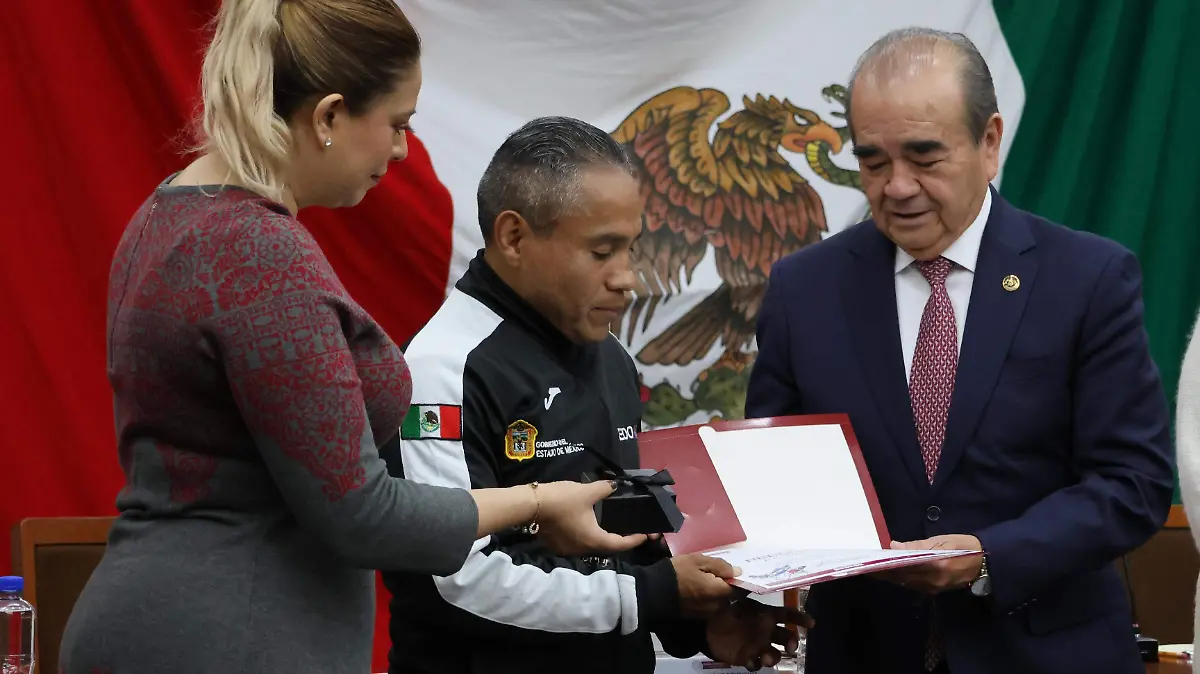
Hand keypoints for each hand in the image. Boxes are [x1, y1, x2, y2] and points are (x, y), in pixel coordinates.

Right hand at [533, 480, 647, 555]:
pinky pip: (579, 543)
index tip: (647, 534)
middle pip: (607, 548)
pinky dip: (589, 537)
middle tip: (632, 531)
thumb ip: (604, 489)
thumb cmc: (562, 500)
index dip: (635, 540)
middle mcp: (583, 549)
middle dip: (621, 540)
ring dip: (604, 539)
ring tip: (613, 528)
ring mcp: (569, 549)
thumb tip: (615, 485)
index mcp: (594, 540)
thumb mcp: (587, 491)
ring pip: (592, 546)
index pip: (620, 544)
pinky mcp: (559, 545)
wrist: (531, 505)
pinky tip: (590, 526)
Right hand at [672, 553, 740, 617]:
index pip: (740, 588)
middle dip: (726, 584)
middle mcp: (717, 606)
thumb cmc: (677, 573)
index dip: (739, 579)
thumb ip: (720, 566)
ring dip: (716, 591)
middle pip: (730, 595)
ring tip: (705, 578)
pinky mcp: (698, 616)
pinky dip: (708, 597)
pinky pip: (710, 605)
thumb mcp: (698, 561)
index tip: (734, 570)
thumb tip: (738, 571)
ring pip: (720, 601)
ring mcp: (707, 614)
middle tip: (716, 571)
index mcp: (719, 592)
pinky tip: (698, 588)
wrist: (653, 592)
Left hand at [705, 599, 813, 670]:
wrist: (707, 627)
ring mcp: (757, 645)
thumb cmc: (725, 611)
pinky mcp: (747, 656)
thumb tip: (750, 580)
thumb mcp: (736, 601)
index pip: (787, 614)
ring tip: (766, 657)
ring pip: (774, 653)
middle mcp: (766, 630)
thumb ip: (745, 594)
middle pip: (786, 637)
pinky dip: (755, 664)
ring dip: (774, 656)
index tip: (810, 624)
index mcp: (766, 614)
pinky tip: (751, 661)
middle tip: (791, 646)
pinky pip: (756, 663)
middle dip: (792, 642)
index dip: (799, 618)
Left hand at [874, 534, 983, 594]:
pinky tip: (890, 573)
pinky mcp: (934, 591)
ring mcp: (933, 588)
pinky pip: (912, 586)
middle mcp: (932, 579)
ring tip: (873, 568)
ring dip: (889, 576)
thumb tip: (893, 546)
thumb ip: (916, 545)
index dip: (885, 563)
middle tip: (864, 565)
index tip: (870, 559)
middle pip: (900, 576)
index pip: (903, 565)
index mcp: (935, 564)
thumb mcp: (941, 540)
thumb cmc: (963, 546)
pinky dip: (900, 579)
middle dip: (882, 571)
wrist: (984, 563)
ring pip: (904, 583)